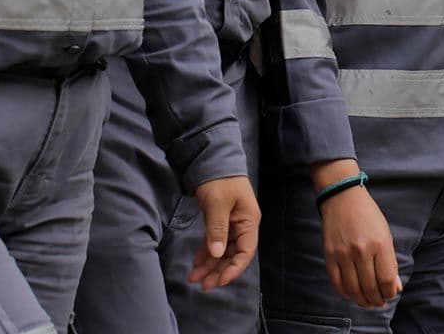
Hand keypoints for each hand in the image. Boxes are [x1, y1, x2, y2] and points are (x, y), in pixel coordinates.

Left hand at [187, 175, 258, 289]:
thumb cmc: (219, 180)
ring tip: (194, 277)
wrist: (211, 159)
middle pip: (233, 255)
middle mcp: (242, 226)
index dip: (233, 269)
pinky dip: (206, 253)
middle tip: (202, 285)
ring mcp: (231, 224)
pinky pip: (215, 243)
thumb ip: (217, 230)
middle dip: (218, 271)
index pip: (245, 252)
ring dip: (210, 265)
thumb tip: (217, 254)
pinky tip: (196, 263)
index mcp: (248, 221)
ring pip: (222, 252)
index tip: (219, 281)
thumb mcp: (217, 204)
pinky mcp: (220, 222)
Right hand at [320, 186, 400, 307]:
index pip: (386, 279)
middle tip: (379, 303)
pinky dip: (345, 293)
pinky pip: (337, 282)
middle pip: (370, 287)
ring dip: (362, 301)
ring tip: (367, 302)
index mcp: (379, 244)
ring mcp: (344, 254)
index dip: (390, 292)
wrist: (343, 198)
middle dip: (377, 300)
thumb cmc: (368, 216)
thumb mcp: (385, 234)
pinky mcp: (330, 256)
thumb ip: (391, 262)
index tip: (390, 294)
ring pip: (353, 289)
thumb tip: (395, 287)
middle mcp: (362, 251)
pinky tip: (351, 294)